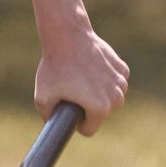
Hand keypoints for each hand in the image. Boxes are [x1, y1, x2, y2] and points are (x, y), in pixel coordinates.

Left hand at [34, 20, 128, 137]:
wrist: (67, 36)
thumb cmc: (55, 67)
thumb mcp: (42, 98)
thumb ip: (48, 117)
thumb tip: (54, 127)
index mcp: (100, 108)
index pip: (89, 130)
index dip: (76, 123)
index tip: (68, 109)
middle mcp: (116, 97)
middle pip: (101, 115)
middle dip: (88, 108)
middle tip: (73, 91)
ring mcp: (121, 82)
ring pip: (111, 99)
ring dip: (99, 95)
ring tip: (81, 81)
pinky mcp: (123, 68)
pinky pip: (115, 83)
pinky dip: (106, 80)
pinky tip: (92, 71)